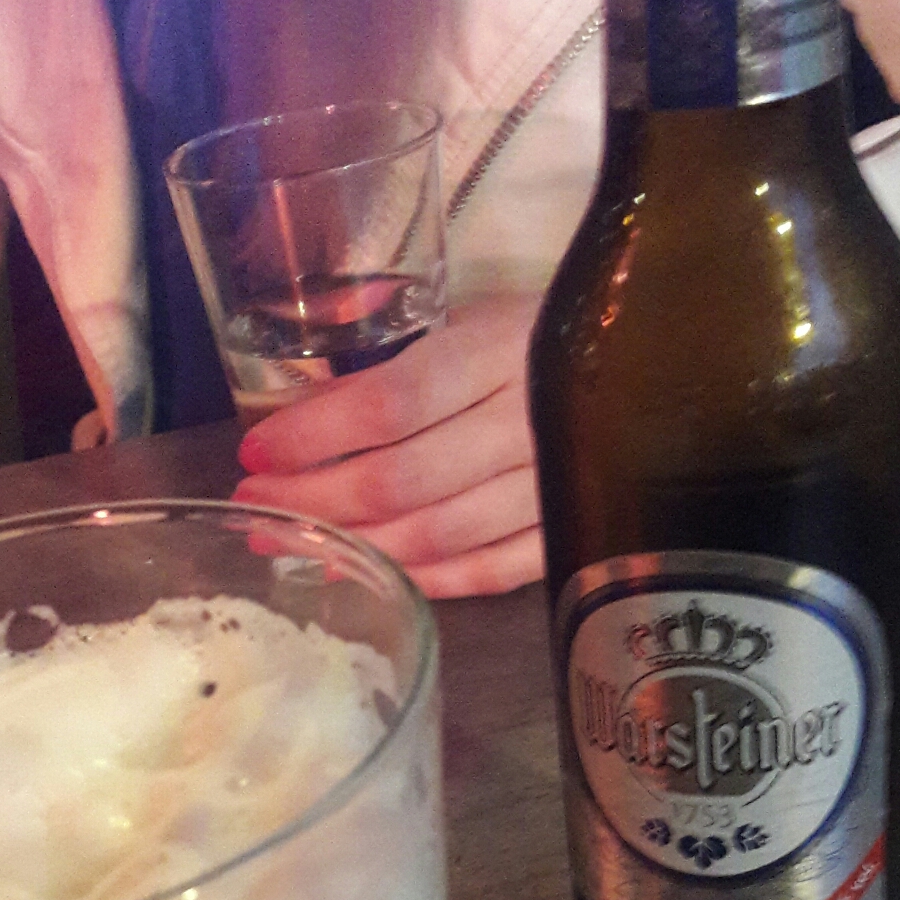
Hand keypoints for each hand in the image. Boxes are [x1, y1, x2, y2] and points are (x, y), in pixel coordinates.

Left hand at [231, 294, 544, 596]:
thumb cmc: (532, 336)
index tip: (256, 450)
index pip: (393, 403)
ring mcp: (553, 485)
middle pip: (405, 479)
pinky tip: (373, 573)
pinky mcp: (567, 533)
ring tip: (293, 542)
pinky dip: (427, 579)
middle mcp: (529, 420)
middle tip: (257, 505)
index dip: (317, 434)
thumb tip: (293, 420)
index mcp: (499, 350)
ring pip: (440, 534)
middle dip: (317, 498)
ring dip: (357, 545)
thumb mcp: (465, 321)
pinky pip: (490, 571)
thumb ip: (387, 370)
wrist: (643, 362)